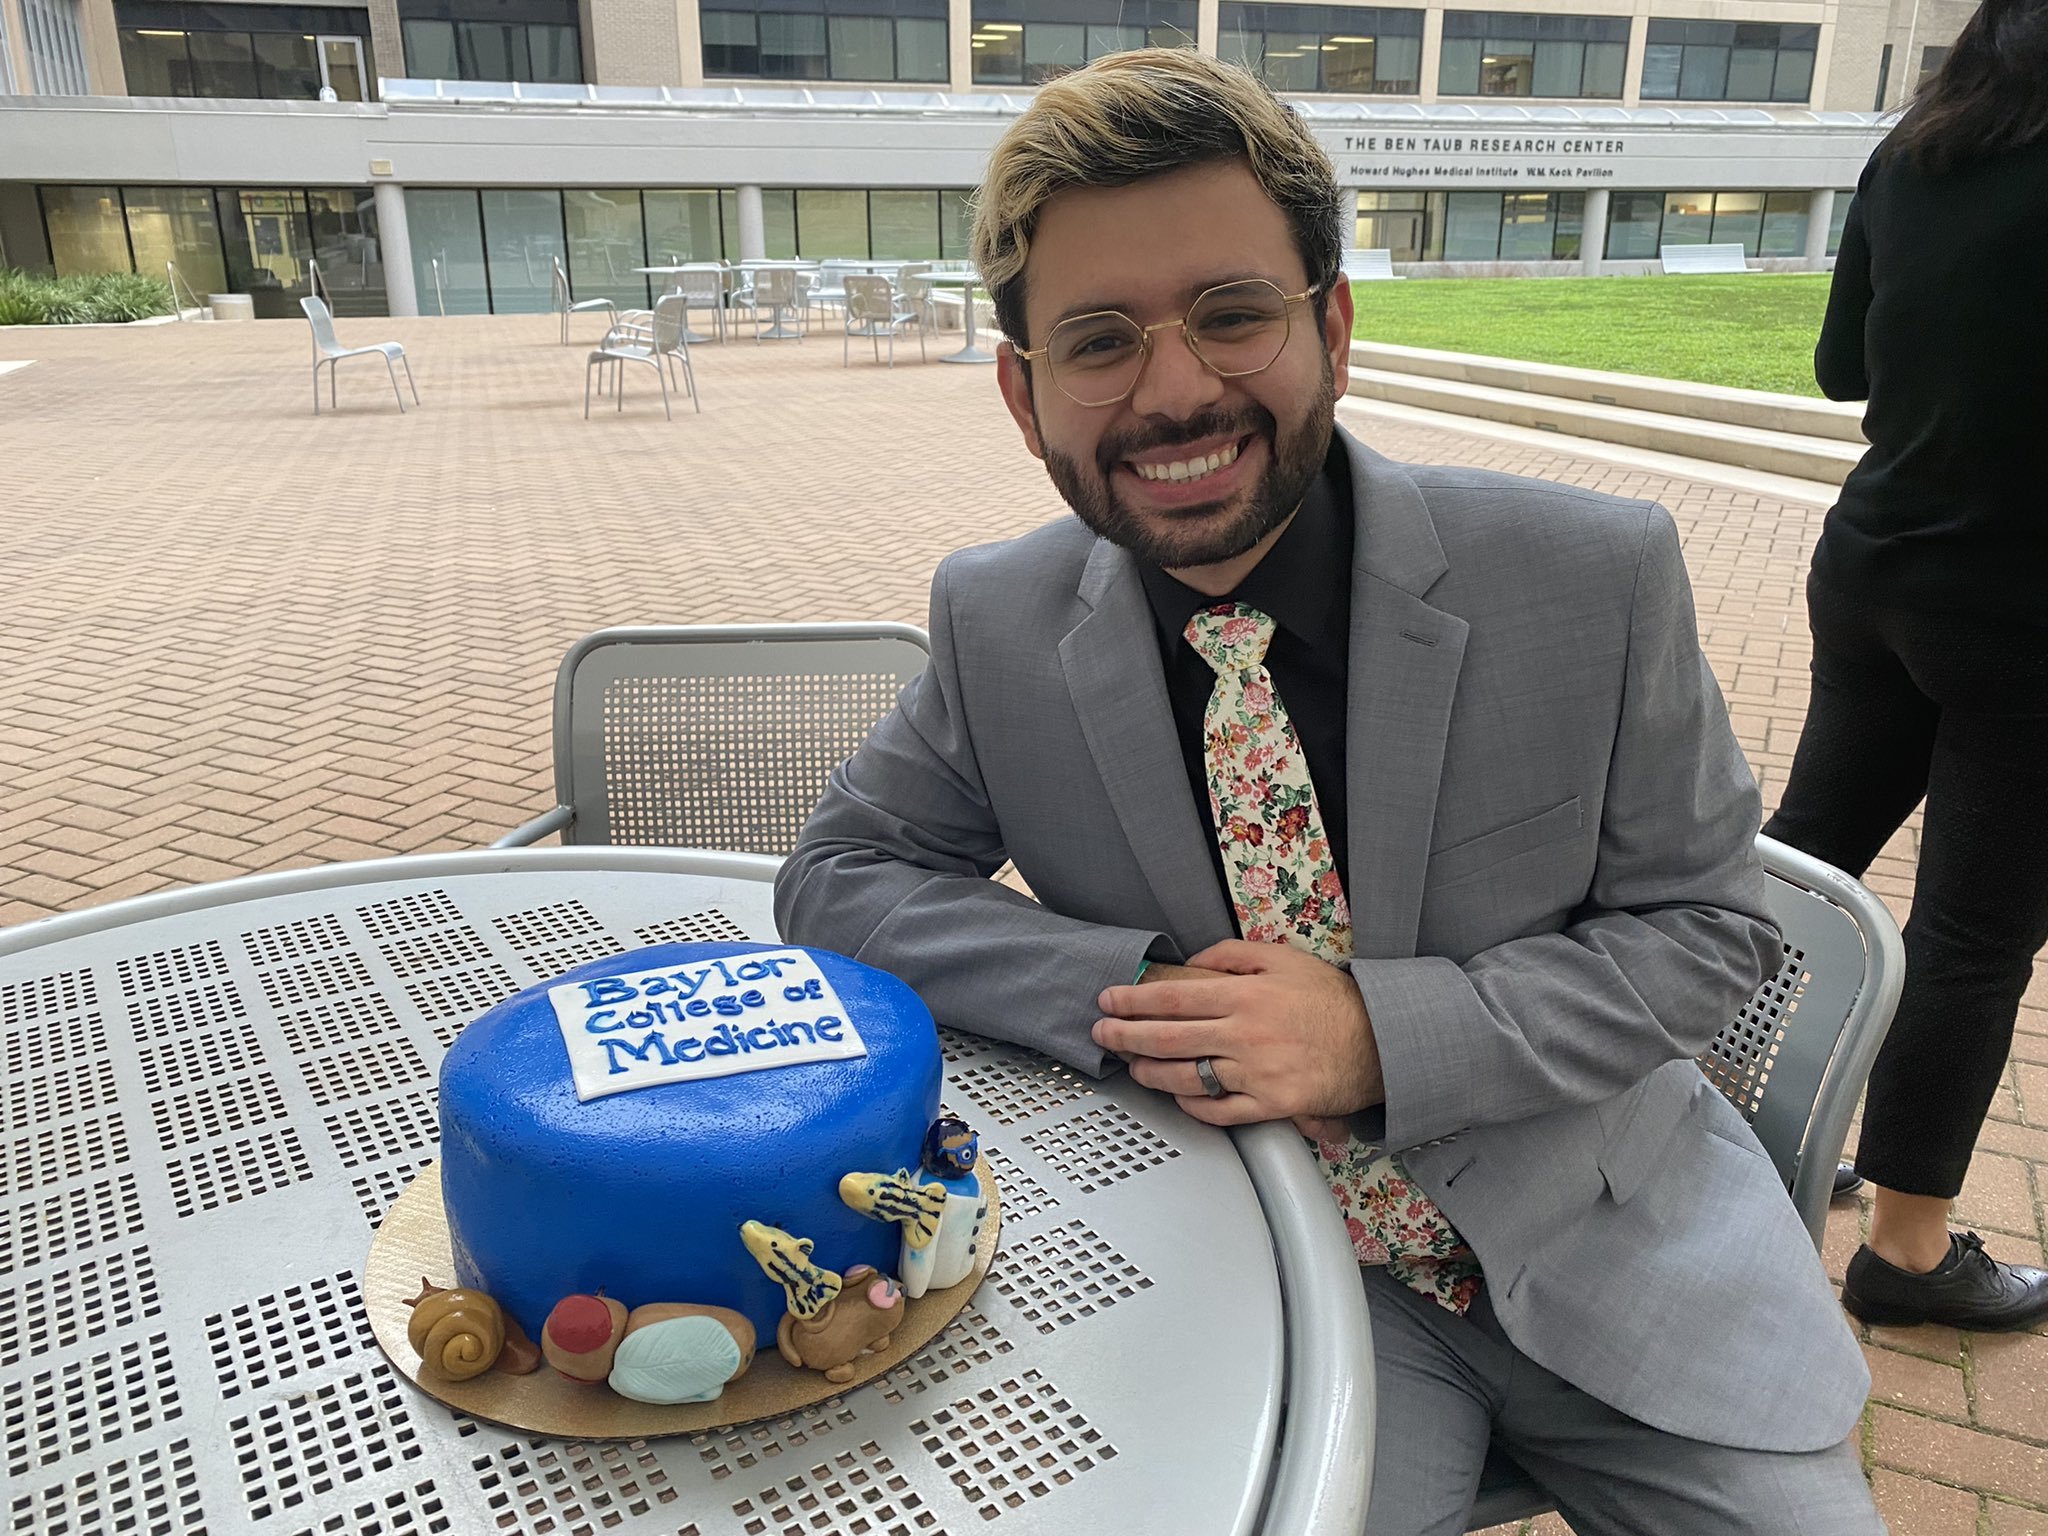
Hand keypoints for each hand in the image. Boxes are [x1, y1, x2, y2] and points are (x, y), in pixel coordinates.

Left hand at [1091, 939, 1382, 1128]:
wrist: (1378, 1043)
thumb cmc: (1330, 999)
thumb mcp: (1282, 958)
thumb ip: (1232, 954)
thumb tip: (1193, 960)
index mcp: (1244, 996)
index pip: (1172, 998)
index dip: (1132, 1000)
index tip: (1108, 1000)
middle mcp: (1244, 1035)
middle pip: (1168, 1038)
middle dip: (1125, 1036)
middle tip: (1102, 1035)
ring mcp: (1256, 1075)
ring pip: (1185, 1077)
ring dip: (1149, 1072)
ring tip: (1132, 1067)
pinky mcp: (1271, 1106)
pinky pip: (1218, 1111)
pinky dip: (1191, 1105)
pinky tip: (1176, 1095)